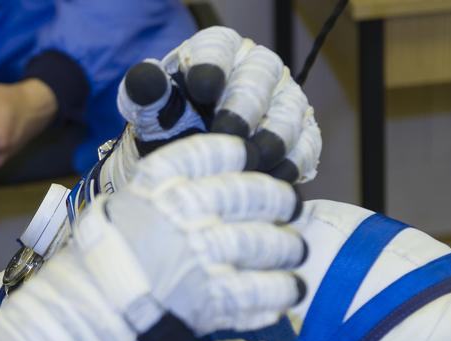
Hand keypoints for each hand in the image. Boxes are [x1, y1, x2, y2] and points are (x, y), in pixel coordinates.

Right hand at [0, 135, 306, 340]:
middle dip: (278, 199)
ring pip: (267, 242)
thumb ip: (157, 194)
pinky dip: (281, 291)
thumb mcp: (118, 211)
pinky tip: (289, 290)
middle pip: (254, 193)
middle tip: (288, 206)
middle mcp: (184, 212)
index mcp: (157, 185)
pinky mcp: (214, 298)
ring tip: (294, 251)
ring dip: (286, 247)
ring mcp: (202, 255)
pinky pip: (264, 290)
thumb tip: (197, 183)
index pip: (217, 151)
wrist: (80, 320)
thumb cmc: (96, 265)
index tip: (250, 160)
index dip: (240, 154)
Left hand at [104, 27, 320, 190]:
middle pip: (261, 77)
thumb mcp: (149, 114)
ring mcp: (283, 100)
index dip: (212, 65)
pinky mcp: (300, 134)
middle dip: (244, 109)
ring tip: (246, 166)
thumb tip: (146, 76)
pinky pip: (305, 145)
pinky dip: (289, 164)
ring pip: (288, 112)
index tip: (201, 90)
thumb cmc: (166, 130)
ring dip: (270, 141)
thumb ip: (146, 94)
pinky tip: (268, 182)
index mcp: (217, 52)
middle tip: (226, 137)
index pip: (219, 47)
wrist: (185, 166)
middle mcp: (257, 69)